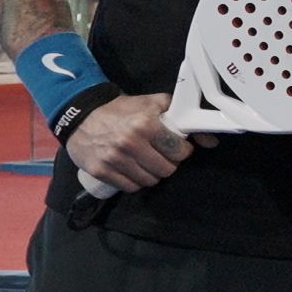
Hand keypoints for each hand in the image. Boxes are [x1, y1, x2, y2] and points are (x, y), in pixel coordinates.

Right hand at [66, 91, 190, 190]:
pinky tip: (131, 169)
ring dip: (151, 174)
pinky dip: (134, 181)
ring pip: (150, 181)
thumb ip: (182, 117)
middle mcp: (130, 143)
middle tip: (159, 155)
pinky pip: (130, 187)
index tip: (176, 147)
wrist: (80, 116)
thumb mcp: (153, 104)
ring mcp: (113, 159)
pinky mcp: (100, 172)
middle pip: (166, 169)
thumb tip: (211, 141)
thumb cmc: (122, 110)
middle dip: (167, 163)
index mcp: (145, 125)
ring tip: (145, 162)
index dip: (182, 151)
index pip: (178, 151)